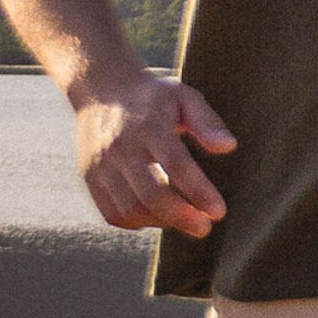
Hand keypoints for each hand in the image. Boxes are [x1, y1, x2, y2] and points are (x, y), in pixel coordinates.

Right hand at [72, 73, 234, 239]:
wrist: (101, 90)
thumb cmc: (154, 97)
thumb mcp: (185, 97)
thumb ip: (207, 122)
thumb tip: (228, 147)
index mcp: (149, 125)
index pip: (176, 165)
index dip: (199, 192)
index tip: (219, 212)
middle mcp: (121, 147)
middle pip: (151, 194)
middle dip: (181, 217)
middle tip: (205, 227)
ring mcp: (100, 165)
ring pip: (130, 208)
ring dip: (161, 222)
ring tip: (185, 220)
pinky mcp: (89, 178)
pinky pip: (111, 212)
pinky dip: (136, 222)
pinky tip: (157, 218)